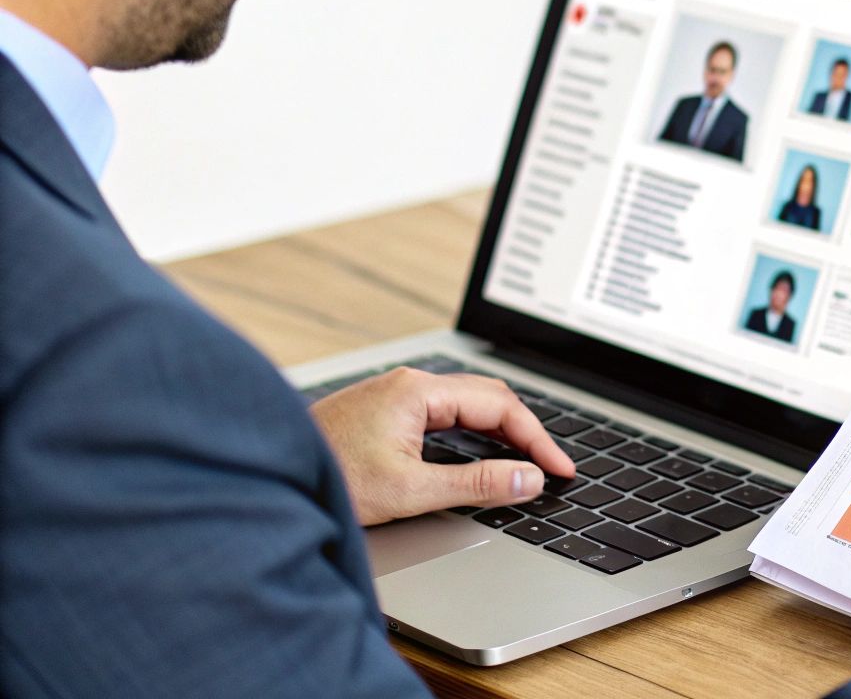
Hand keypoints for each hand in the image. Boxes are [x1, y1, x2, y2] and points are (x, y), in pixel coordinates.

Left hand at [310, 368, 576, 525]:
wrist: (267, 482)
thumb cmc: (326, 479)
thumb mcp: (409, 491)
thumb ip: (475, 483)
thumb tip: (526, 479)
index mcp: (418, 391)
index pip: (500, 406)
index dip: (537, 440)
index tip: (558, 470)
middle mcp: (408, 384)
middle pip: (488, 399)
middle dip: (524, 433)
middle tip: (548, 469)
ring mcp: (394, 395)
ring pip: (465, 405)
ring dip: (499, 432)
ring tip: (523, 462)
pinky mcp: (383, 412)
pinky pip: (443, 414)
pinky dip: (472, 434)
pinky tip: (478, 455)